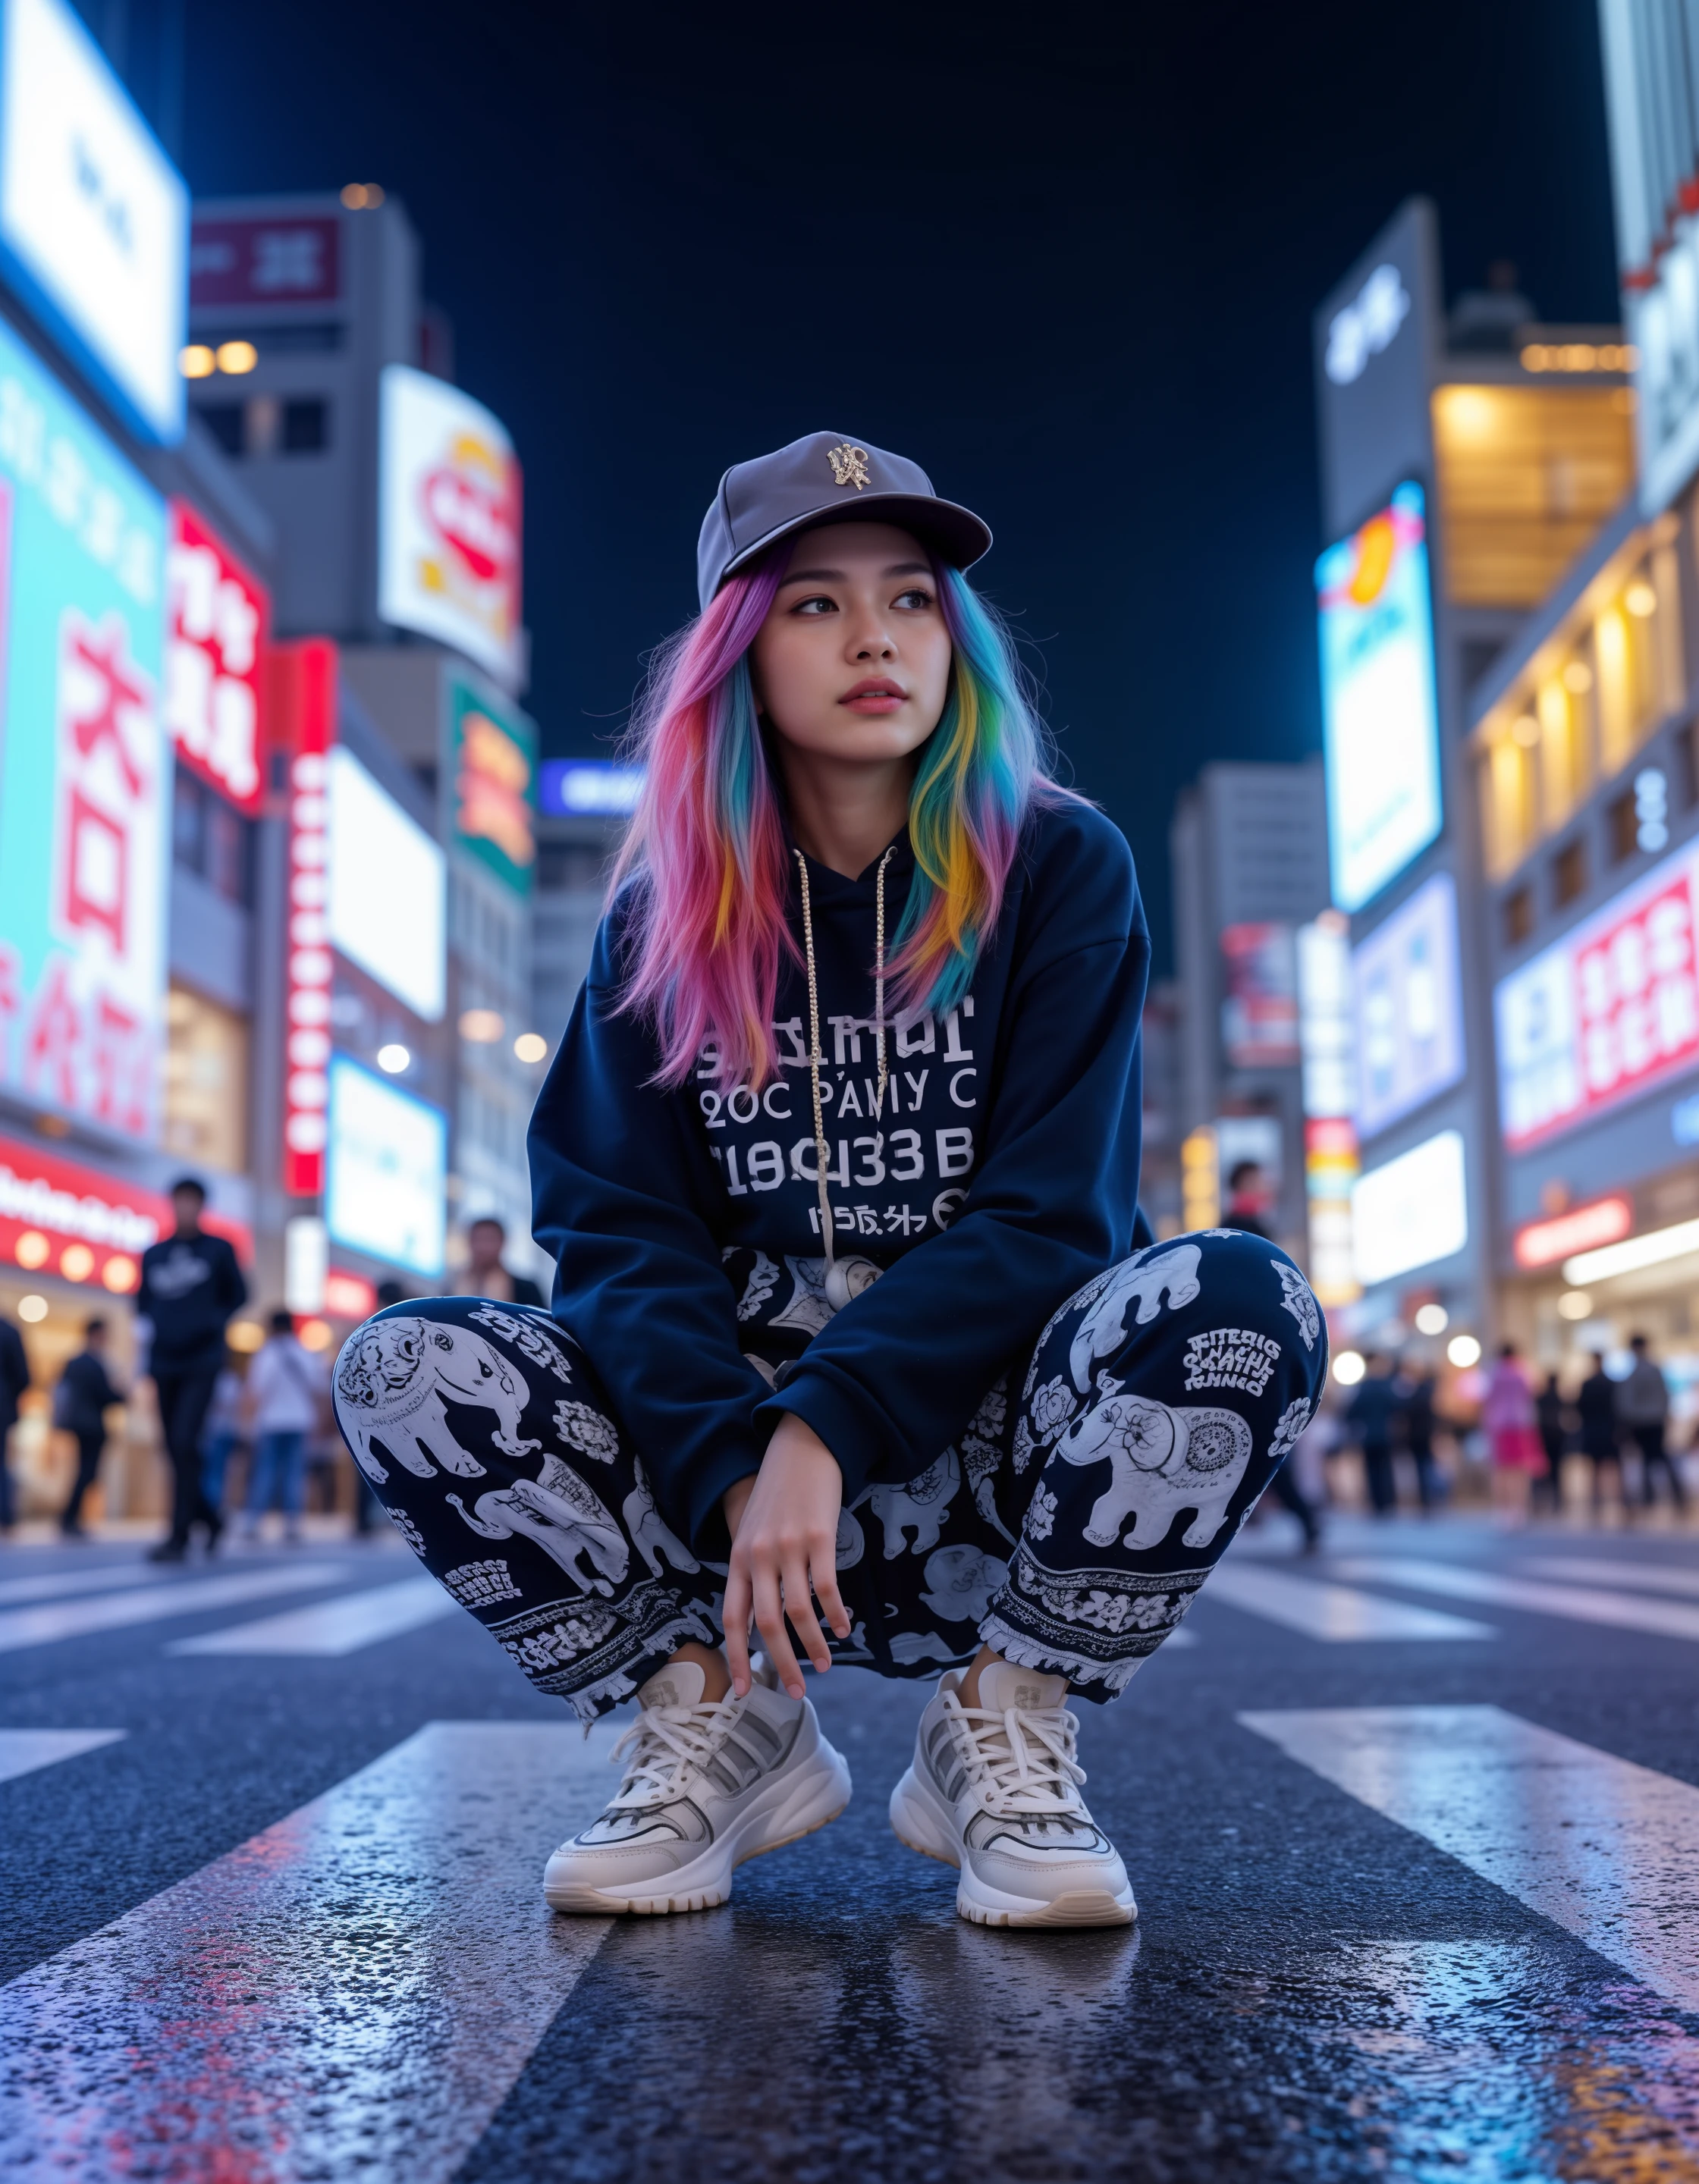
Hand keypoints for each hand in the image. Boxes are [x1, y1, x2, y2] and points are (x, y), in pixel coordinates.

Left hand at [721, 1415, 849, 1699]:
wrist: (800, 1448)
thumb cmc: (776, 1494)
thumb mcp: (752, 1531)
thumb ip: (751, 1570)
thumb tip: (761, 1618)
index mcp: (737, 1558)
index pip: (732, 1618)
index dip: (737, 1657)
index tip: (743, 1690)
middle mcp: (758, 1556)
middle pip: (767, 1623)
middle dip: (782, 1663)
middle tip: (797, 1692)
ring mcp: (788, 1547)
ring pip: (798, 1611)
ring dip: (813, 1645)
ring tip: (825, 1665)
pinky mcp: (819, 1537)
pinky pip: (826, 1587)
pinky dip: (835, 1614)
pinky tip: (844, 1628)